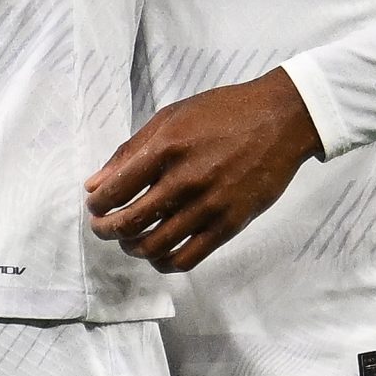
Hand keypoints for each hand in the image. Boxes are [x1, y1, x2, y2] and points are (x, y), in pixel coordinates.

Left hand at [84, 69, 324, 272]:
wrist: (280, 119)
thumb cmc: (223, 112)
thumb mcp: (172, 116)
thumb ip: (131, 150)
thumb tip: (95, 185)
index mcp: (166, 147)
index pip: (115, 191)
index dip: (98, 205)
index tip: (96, 207)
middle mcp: (185, 180)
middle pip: (131, 223)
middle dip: (106, 231)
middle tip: (103, 228)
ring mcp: (209, 205)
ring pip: (155, 247)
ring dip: (133, 249)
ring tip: (130, 241)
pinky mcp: (229, 224)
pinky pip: (187, 258)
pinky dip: (164, 263)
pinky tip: (159, 254)